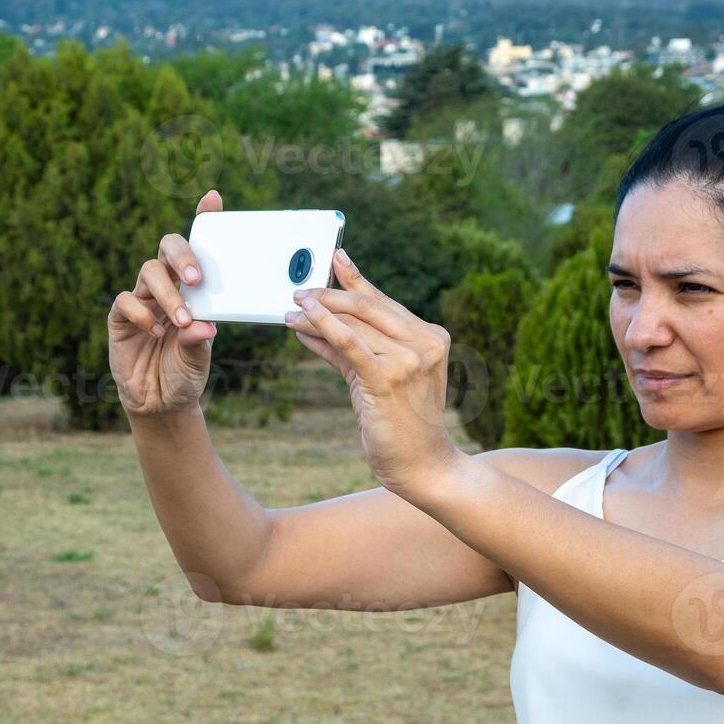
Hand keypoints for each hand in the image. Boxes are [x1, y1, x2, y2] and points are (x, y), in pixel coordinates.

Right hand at [107, 189, 221, 417]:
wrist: (161, 403)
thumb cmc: (185, 372)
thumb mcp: (200, 358)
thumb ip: (201, 341)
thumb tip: (205, 326)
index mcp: (191, 288)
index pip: (196, 248)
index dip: (203, 219)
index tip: (213, 199)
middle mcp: (166, 286)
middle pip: (167, 248)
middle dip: (182, 255)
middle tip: (197, 279)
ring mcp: (142, 299)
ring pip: (148, 271)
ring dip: (168, 294)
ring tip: (183, 320)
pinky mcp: (120, 318)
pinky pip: (126, 301)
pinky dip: (143, 315)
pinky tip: (158, 334)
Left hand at [283, 248, 462, 498]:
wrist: (423, 464)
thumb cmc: (401, 424)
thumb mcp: (378, 378)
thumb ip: (351, 350)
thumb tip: (314, 326)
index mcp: (431, 337)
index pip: (384, 302)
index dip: (356, 279)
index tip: (335, 258)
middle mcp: (425, 342)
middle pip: (368, 306)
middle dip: (330, 294)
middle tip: (301, 290)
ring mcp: (409, 359)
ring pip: (354, 323)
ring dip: (318, 312)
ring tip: (293, 308)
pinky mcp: (388, 378)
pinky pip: (348, 343)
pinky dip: (322, 327)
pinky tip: (302, 321)